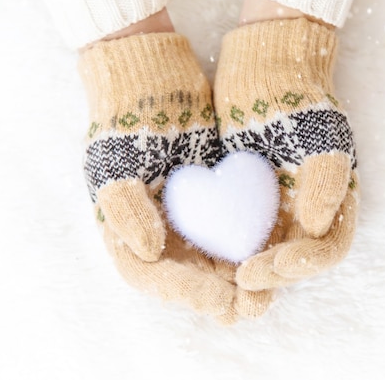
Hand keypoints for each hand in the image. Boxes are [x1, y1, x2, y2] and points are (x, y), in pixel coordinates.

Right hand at [80, 32, 271, 321]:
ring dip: (236, 281)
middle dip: (218, 295)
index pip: (152, 274)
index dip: (185, 293)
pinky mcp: (211, 199)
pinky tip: (270, 256)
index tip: (221, 298)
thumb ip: (124, 208)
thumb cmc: (126, 117)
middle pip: (186, 277)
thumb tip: (148, 252)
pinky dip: (245, 247)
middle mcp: (155, 228)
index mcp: (125, 227)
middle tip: (250, 307)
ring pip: (210, 260)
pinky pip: (228, 232)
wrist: (155, 76)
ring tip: (264, 295)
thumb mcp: (114, 159)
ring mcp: (184, 215)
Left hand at [213, 18, 358, 290]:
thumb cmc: (297, 95)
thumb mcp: (320, 133)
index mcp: (333, 199)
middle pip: (290, 261)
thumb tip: (317, 228)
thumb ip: (325, 183)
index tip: (263, 268)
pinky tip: (195, 261)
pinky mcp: (241, 198)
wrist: (262, 63)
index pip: (325, 249)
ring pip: (260, 253)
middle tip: (236, 299)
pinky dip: (219, 250)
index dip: (299, 266)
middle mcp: (305, 209)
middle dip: (266, 283)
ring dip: (239, 278)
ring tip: (215, 298)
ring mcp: (273, 205)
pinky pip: (232, 232)